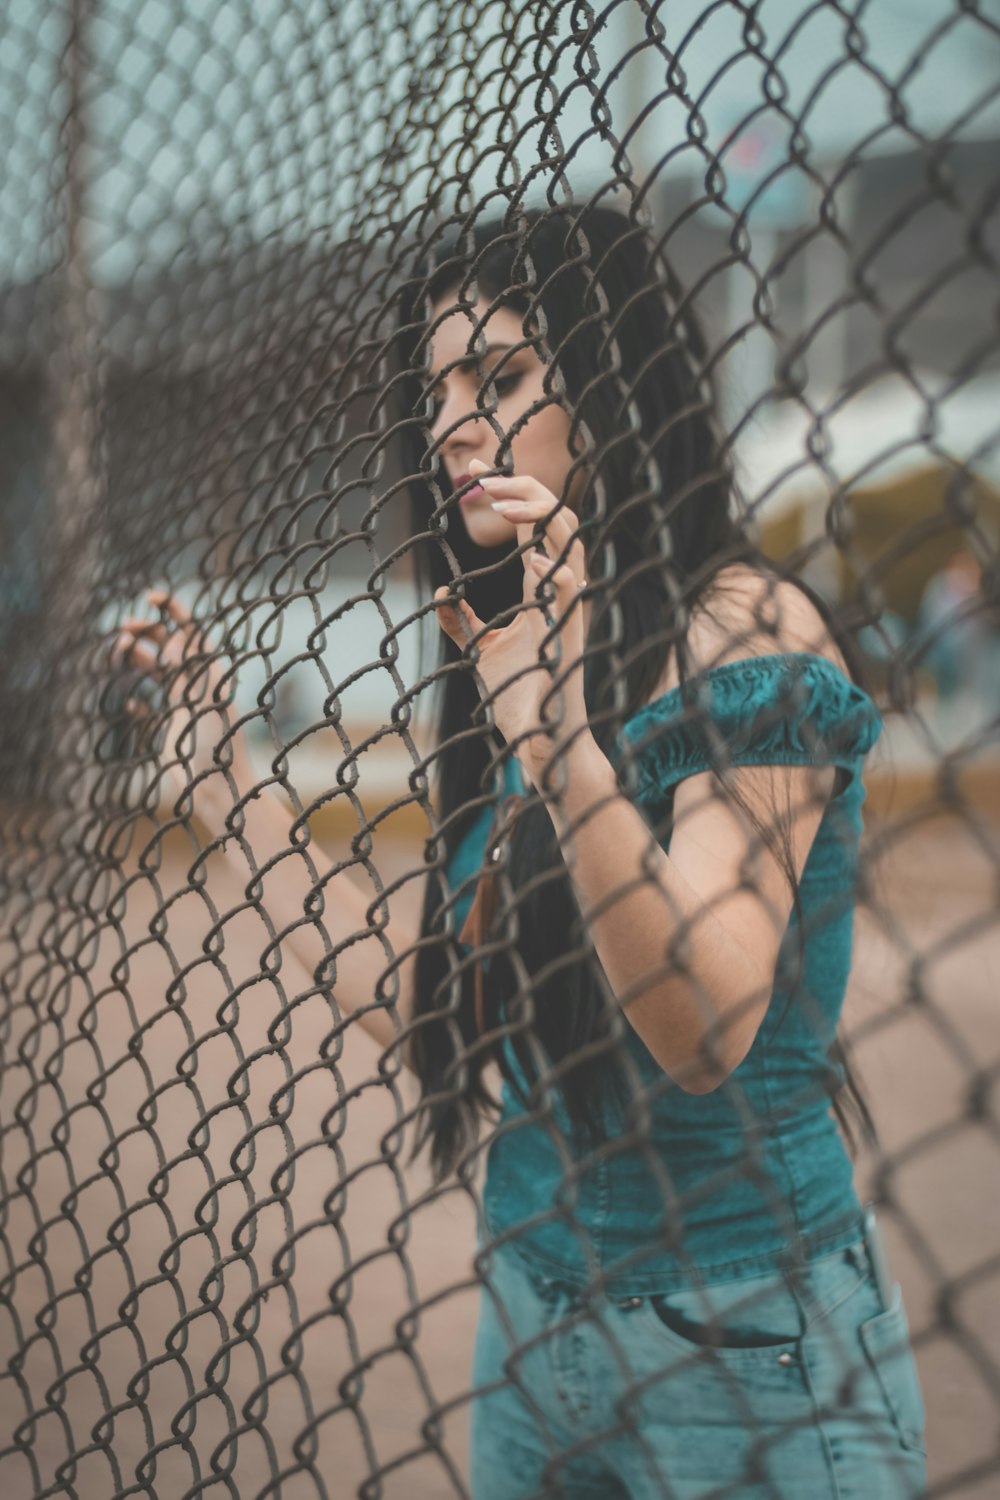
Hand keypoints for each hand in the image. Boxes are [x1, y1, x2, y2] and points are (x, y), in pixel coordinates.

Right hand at [110, 589, 256, 828]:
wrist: (219, 790)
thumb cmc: (217, 746)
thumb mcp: (205, 701)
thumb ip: (192, 669)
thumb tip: (175, 637)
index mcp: (209, 674)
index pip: (190, 633)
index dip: (173, 611)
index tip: (150, 597)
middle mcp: (197, 686)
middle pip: (169, 647)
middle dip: (147, 632)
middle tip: (123, 628)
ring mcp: (183, 707)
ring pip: (157, 672)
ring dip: (138, 658)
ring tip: (119, 652)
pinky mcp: (171, 730)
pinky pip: (152, 708)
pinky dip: (139, 700)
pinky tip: (130, 701)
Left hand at [433, 460, 592, 786]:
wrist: (541, 744)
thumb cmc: (520, 698)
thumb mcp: (483, 650)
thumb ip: (464, 621)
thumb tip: (442, 594)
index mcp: (544, 589)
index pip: (532, 526)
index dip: (509, 492)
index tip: (475, 470)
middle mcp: (562, 591)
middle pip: (556, 520)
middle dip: (523, 491)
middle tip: (483, 479)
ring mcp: (570, 611)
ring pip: (571, 544)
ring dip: (539, 517)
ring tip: (503, 504)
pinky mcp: (571, 637)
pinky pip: (575, 594)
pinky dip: (558, 571)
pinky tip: (534, 557)